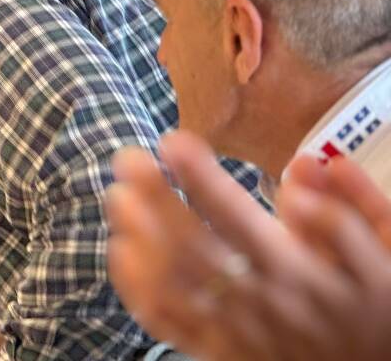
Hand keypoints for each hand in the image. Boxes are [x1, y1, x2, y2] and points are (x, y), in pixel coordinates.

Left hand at [106, 130, 390, 360]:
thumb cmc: (376, 309)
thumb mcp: (389, 251)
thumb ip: (354, 205)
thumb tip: (309, 166)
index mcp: (299, 268)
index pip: (237, 215)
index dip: (200, 177)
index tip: (172, 141)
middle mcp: (259, 299)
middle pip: (190, 246)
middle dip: (152, 199)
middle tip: (127, 158)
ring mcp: (233, 330)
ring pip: (170, 285)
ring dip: (136, 238)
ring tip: (117, 196)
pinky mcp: (217, 351)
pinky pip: (166, 324)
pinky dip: (136, 289)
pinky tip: (120, 250)